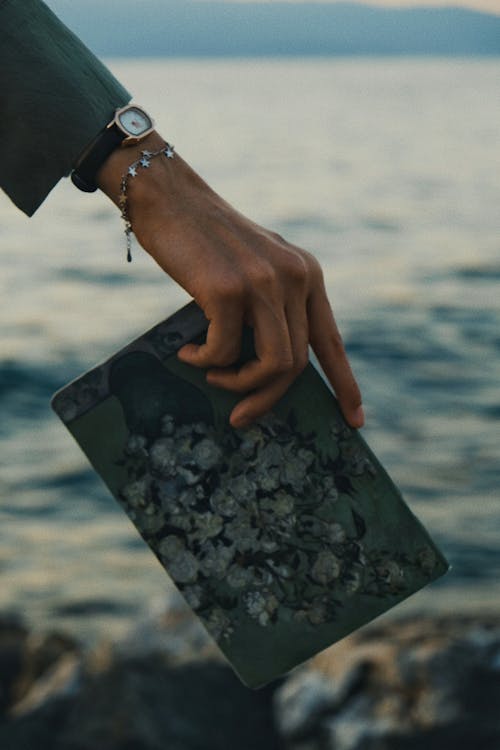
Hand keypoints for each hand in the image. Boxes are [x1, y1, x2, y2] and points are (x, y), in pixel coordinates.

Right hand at [97, 132, 363, 429]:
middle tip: (241, 416)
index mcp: (307, 275)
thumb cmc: (206, 243)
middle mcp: (294, 278)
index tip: (355, 421)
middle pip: (295, 364)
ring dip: (237, 384)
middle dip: (267, 399)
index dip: (346, 384)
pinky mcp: (228, 290)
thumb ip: (273, 307)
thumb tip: (269, 368)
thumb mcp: (256, 269)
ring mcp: (263, 283)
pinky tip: (187, 351)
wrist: (168, 198)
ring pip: (270, 365)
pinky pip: (224, 352)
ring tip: (212, 376)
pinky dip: (204, 361)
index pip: (332, 341)